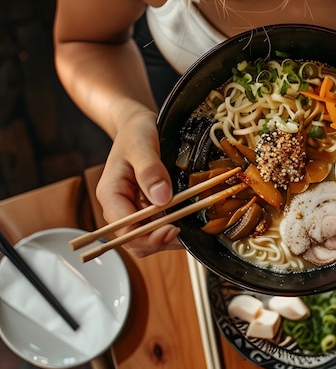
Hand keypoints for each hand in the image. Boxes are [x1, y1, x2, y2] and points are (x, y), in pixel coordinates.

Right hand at [95, 109, 180, 256]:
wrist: (138, 127)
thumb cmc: (136, 132)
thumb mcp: (142, 145)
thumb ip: (150, 170)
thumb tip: (162, 198)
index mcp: (111, 195)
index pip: (125, 229)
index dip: (149, 236)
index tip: (174, 230)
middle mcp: (119, 208)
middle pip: (135, 241)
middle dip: (160, 242)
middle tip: (187, 233)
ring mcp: (132, 211)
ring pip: (147, 240)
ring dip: (168, 240)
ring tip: (190, 229)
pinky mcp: (146, 212)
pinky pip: (157, 230)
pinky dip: (171, 231)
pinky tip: (187, 223)